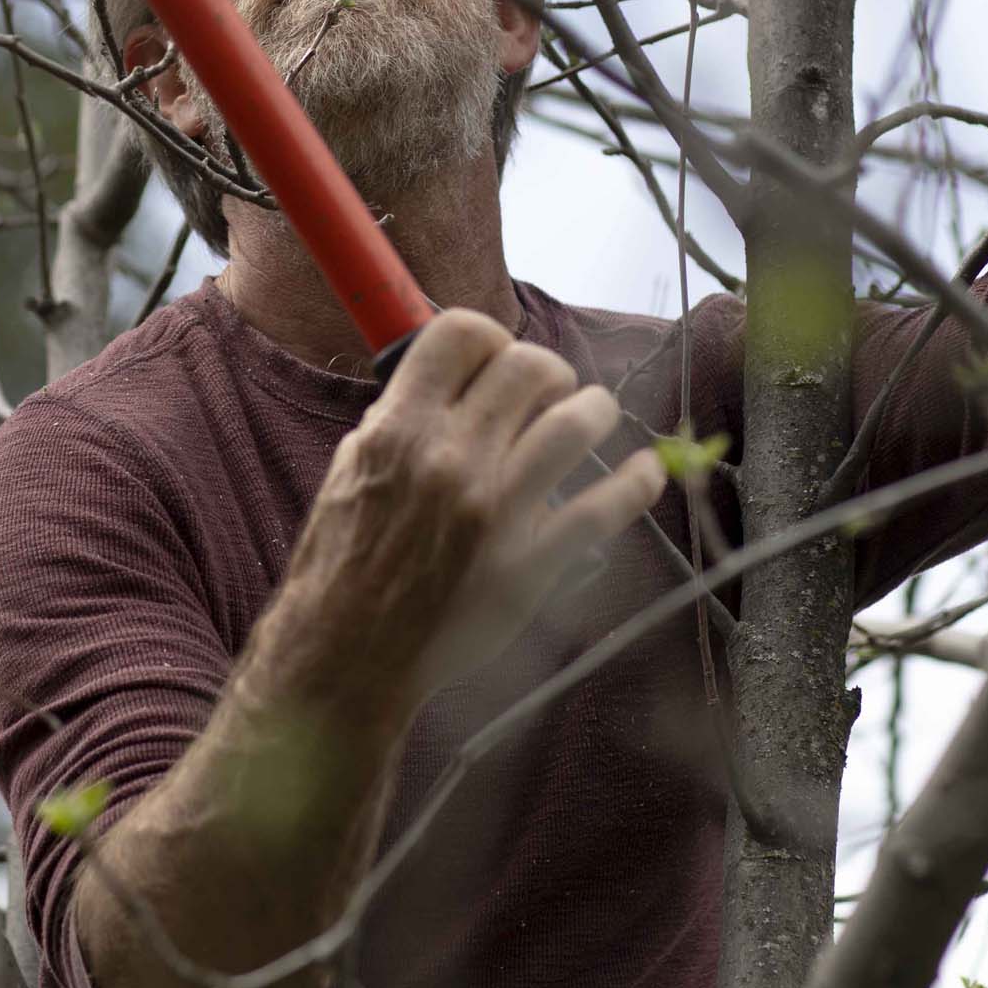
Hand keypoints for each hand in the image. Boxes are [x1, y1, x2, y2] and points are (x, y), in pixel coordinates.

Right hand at [281, 310, 667, 714]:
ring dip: (594, 410)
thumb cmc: (343, 563)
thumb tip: (448, 381)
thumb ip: (401, 419)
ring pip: (575, 424)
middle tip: (548, 394)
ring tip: (592, 417)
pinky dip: (636, 483)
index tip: (497, 360)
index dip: (490, 338)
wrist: (346, 654)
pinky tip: (645, 472)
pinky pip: (603, 509)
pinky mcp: (529, 565)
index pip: (462, 334)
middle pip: (529, 366)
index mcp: (399, 428)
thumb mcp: (352, 469)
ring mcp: (495, 511)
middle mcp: (450, 459)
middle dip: (547, 372)